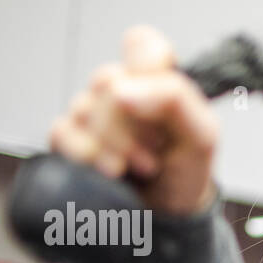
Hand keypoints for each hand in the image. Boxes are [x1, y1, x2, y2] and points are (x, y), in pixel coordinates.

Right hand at [48, 26, 218, 214]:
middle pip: (108, 81)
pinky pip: (62, 132)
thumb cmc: (185, 172)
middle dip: (132, 125)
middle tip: (153, 152)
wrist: (167, 218)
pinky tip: (110, 172)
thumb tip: (122, 89)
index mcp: (156, 81)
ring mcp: (92, 114)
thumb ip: (174, 98)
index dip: (144, 63)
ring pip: (82, 107)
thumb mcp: (201, 135)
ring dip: (113, 146)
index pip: (142, 44)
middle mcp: (121, 92)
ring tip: (138, 167)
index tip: (153, 93)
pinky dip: (86, 155)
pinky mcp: (71, 138)